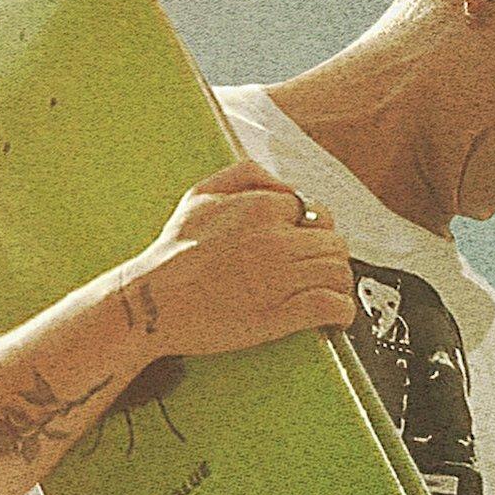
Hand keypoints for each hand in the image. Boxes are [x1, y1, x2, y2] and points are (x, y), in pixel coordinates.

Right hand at [120, 158, 355, 358]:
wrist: (154, 302)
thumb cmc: (173, 252)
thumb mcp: (200, 194)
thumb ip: (245, 175)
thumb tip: (282, 184)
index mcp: (262, 208)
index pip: (314, 213)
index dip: (310, 231)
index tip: (303, 246)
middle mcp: (277, 239)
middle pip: (334, 242)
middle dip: (329, 256)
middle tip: (318, 270)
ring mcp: (282, 277)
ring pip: (339, 272)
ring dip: (340, 284)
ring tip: (329, 293)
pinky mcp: (282, 314)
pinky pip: (332, 306)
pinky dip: (341, 312)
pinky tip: (335, 318)